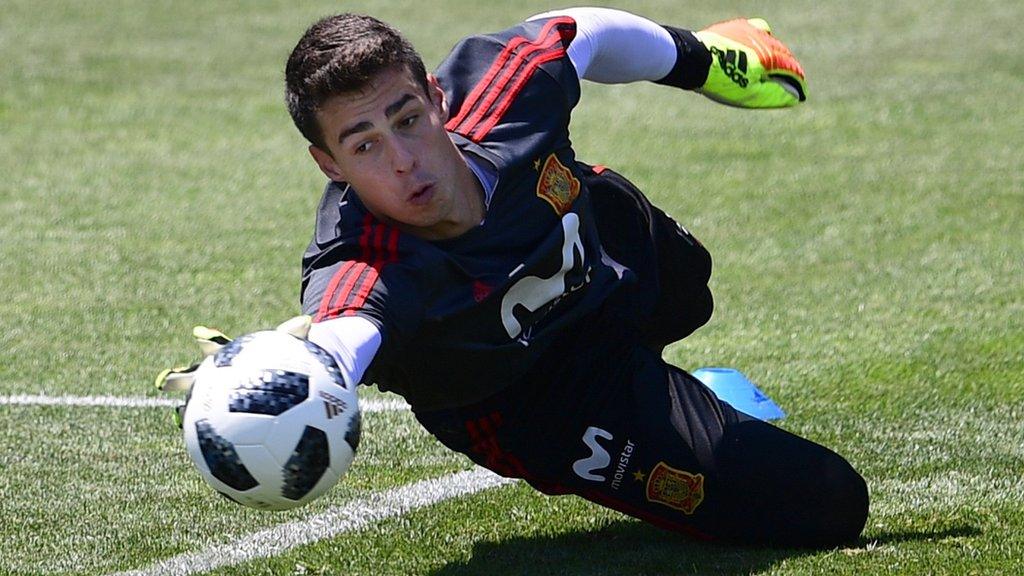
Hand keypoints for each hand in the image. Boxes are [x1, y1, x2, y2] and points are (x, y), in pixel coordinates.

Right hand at [155, 316, 312, 426]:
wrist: (269, 386)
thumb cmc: (275, 365)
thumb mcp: (286, 349)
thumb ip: (293, 337)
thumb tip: (307, 321)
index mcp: (228, 359)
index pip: (216, 348)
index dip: (208, 342)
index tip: (201, 337)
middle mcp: (214, 379)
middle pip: (192, 376)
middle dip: (178, 378)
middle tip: (167, 382)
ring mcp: (213, 400)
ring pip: (194, 406)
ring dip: (185, 412)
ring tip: (179, 418)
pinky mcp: (218, 421)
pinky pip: (212, 432)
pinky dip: (210, 440)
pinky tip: (209, 452)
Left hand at [694, 18, 805, 107]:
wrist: (693, 61)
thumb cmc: (722, 81)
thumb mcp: (750, 95)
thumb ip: (774, 95)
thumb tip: (794, 97)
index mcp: (770, 57)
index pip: (792, 70)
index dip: (798, 84)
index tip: (801, 94)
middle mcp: (764, 40)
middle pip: (784, 55)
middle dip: (790, 70)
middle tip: (792, 83)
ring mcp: (750, 31)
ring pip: (771, 42)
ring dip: (777, 55)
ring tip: (775, 68)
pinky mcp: (736, 27)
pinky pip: (756, 30)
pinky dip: (762, 41)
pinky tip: (757, 48)